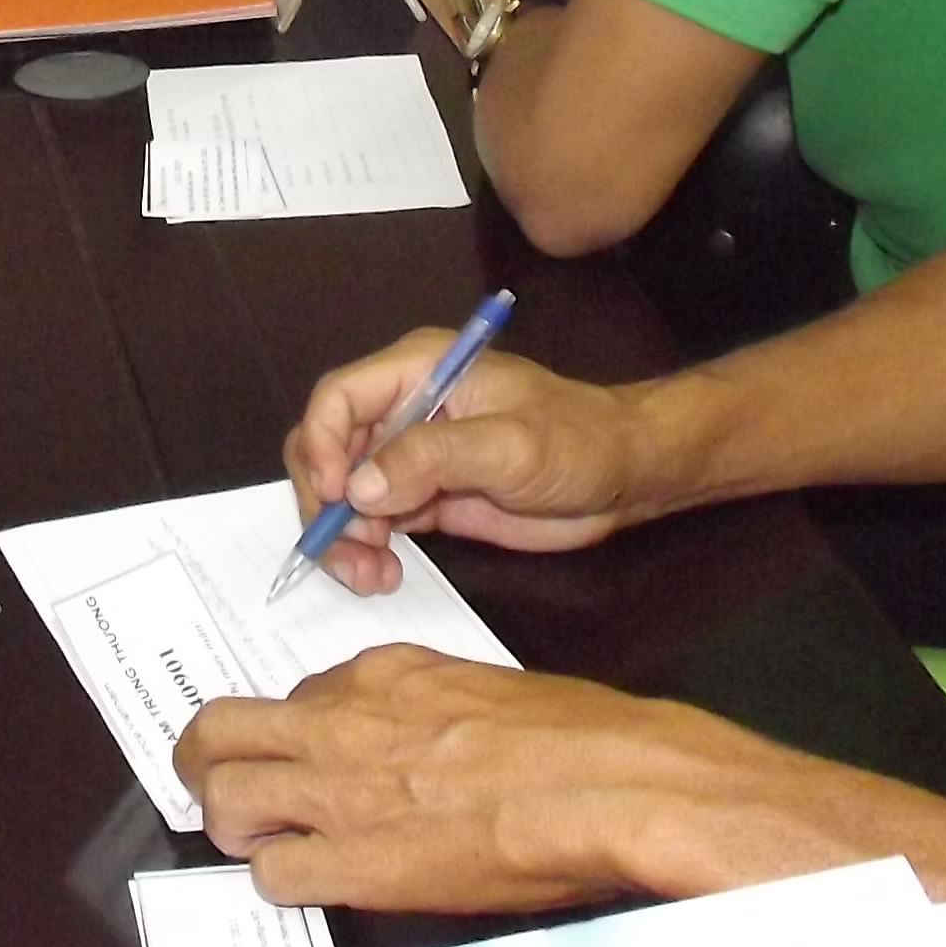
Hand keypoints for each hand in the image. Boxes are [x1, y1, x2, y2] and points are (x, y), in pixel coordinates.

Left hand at [180, 646, 841, 912]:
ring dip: (231, 824)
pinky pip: (274, 875)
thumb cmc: (579, 739)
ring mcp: (342, 792)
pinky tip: (311, 884)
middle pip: (220, 728)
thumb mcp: (485, 688)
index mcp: (383, 673)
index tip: (300, 753)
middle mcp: (345, 721)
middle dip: (205, 761)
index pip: (296, 693)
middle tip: (214, 786)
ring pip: (224, 797)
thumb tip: (413, 739)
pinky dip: (281, 882)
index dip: (292, 732)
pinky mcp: (356, 864)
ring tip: (253, 843)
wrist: (612, 787)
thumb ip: (425, 706)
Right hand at [279, 334, 672, 597]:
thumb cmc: (577, 443)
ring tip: (370, 574)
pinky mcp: (423, 497)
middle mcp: (403, 408)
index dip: (322, 446)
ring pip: (343, 492)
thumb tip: (358, 487)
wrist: (623, 478)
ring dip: (342, 535)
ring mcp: (409, 456)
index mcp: (419, 370)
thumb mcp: (508, 447)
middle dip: (326, 501)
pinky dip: (364, 550)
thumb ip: (431, 459)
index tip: (338, 498)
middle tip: (351, 550)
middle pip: (327, 448)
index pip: (338, 398)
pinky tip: (383, 575)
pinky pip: (371, 521)